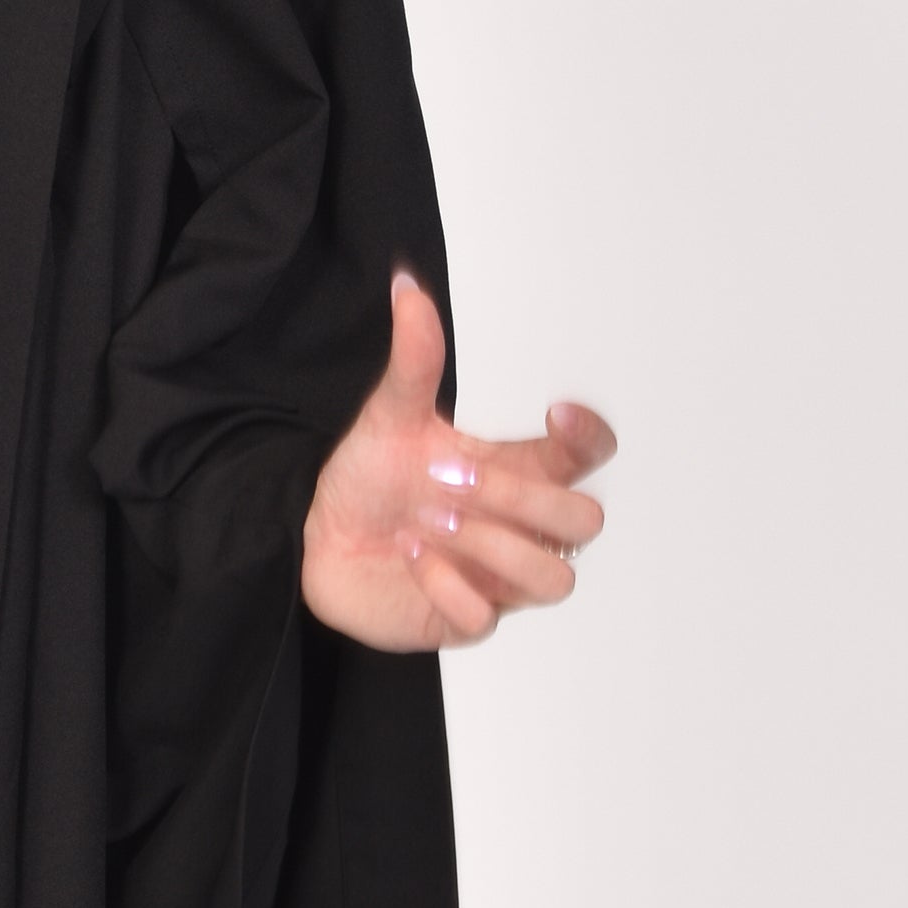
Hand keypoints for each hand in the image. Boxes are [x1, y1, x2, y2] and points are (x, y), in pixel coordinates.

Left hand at [300, 271, 613, 651]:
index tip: (556, 411)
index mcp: (517, 471)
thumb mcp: (389, 417)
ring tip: (430, 522)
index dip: (590, 437)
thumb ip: (413, 362)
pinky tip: (410, 559)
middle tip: (448, 480)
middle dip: (523, 499)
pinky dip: (448, 586)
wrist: (316, 539)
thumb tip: (407, 289)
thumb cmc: (371, 481)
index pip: (588, 456)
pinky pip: (486, 617)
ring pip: (556, 579)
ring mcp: (499, 577)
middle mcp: (521, 527)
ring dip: (495, 546)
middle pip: (584, 520)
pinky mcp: (464, 618)